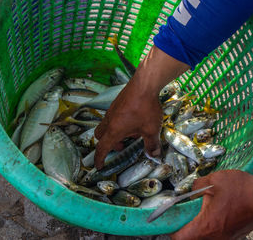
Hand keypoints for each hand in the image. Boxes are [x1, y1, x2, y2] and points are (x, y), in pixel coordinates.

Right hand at [94, 46, 189, 168]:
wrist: (144, 84)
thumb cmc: (146, 108)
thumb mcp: (151, 130)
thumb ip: (152, 144)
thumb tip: (153, 155)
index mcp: (114, 131)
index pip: (102, 148)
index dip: (100, 159)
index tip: (99, 166)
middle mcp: (109, 120)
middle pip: (100, 136)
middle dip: (108, 144)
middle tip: (123, 146)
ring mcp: (112, 110)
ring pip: (107, 125)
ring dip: (115, 132)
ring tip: (133, 132)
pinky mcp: (117, 103)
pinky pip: (113, 116)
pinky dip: (119, 122)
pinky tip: (135, 119)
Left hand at [171, 170, 252, 239]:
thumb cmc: (242, 189)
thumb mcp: (215, 180)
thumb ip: (197, 185)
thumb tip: (190, 188)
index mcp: (207, 225)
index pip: (181, 237)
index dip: (172, 229)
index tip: (169, 219)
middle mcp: (216, 236)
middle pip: (192, 239)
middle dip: (185, 228)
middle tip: (183, 213)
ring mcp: (226, 237)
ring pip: (205, 237)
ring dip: (199, 227)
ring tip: (199, 211)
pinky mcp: (234, 235)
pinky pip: (217, 234)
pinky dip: (212, 226)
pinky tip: (215, 211)